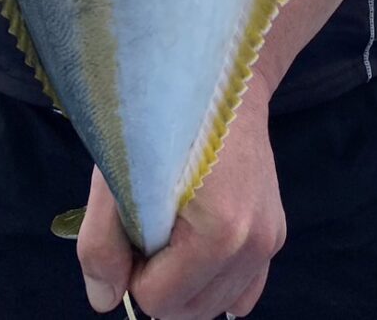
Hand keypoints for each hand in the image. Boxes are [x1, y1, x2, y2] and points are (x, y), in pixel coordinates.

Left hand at [78, 79, 284, 318]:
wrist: (220, 80)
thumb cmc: (162, 121)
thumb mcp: (116, 175)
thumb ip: (101, 245)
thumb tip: (106, 301)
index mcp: (219, 234)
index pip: (155, 300)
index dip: (132, 267)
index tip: (135, 222)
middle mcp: (254, 245)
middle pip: (185, 311)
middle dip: (158, 279)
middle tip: (153, 222)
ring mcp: (270, 241)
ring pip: (212, 306)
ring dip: (185, 280)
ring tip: (176, 223)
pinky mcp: (276, 234)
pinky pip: (243, 292)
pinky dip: (216, 282)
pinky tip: (199, 247)